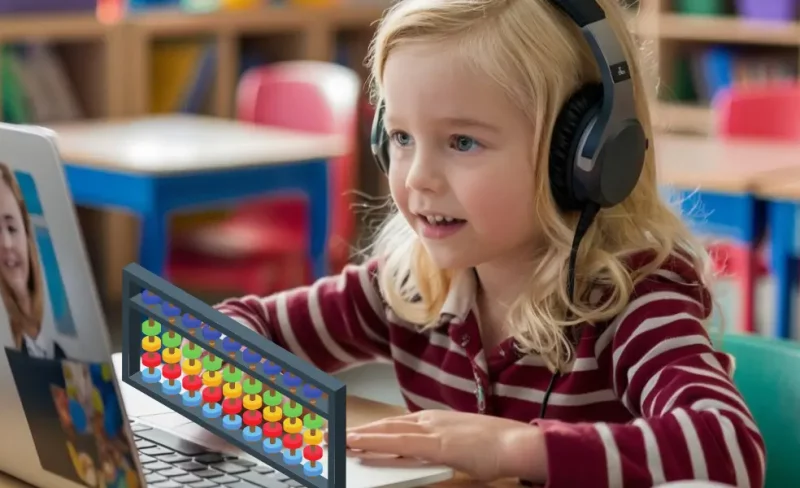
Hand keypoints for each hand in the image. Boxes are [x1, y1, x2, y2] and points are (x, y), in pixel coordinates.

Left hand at [345, 410, 546, 481]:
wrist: (516, 443)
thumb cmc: (493, 448)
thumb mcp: (457, 446)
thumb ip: (432, 450)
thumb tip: (414, 458)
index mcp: (434, 420)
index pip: (394, 425)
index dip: (369, 429)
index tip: (348, 433)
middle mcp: (428, 420)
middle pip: (384, 426)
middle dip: (355, 431)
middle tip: (328, 434)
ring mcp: (431, 429)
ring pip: (385, 431)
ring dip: (357, 435)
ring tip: (333, 439)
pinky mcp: (435, 442)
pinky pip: (397, 442)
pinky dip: (374, 441)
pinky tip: (356, 444)